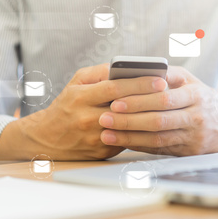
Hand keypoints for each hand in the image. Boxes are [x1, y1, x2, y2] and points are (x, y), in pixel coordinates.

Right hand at [0, 64, 166, 160]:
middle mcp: (86, 118)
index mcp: (80, 97)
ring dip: (149, 117)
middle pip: (125, 109)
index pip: (114, 88)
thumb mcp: (76, 82)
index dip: (139, 84)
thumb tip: (124, 67)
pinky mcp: (102, 151)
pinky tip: (156, 123)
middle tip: (170, 93)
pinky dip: (142, 131)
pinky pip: (127, 139)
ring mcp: (94, 138)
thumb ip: (99, 72)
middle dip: (150, 100)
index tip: (160, 80)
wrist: (47, 138)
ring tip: (167, 108)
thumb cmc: (67, 105)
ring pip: (129, 127)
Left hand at [99, 66, 217, 155]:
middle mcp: (196, 117)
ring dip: (130, 138)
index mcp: (196, 95)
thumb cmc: (204, 96)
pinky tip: (124, 142)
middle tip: (104, 118)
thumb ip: (166, 74)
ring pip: (158, 139)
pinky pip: (162, 149)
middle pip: (158, 121)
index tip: (116, 101)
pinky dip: (141, 146)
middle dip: (128, 121)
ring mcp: (195, 137)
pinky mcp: (191, 152)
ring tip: (107, 134)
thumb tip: (137, 70)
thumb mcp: (190, 80)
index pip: (164, 98)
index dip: (139, 101)